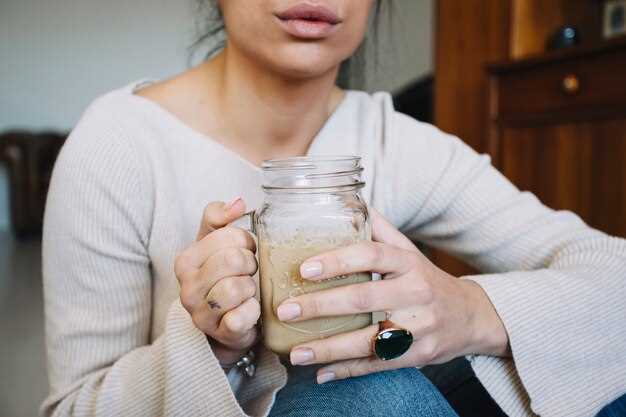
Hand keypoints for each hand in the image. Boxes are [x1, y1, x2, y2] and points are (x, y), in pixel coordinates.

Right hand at [175, 198, 259, 367]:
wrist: (222, 326)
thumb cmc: (221, 278)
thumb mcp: (214, 245)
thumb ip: (219, 218)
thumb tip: (238, 202)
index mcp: (186, 260)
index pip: (228, 235)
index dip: (246, 241)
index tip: (246, 251)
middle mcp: (187, 286)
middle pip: (234, 259)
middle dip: (250, 264)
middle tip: (248, 272)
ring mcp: (201, 313)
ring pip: (238, 287)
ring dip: (251, 288)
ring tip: (248, 291)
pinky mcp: (219, 333)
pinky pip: (242, 317)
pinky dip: (252, 312)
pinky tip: (250, 310)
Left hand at [276, 210, 508, 383]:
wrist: (470, 316)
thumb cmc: (426, 279)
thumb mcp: (409, 251)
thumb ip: (379, 230)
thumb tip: (347, 202)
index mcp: (409, 263)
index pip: (371, 255)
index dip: (337, 261)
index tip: (304, 269)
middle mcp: (415, 293)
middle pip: (363, 299)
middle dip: (320, 306)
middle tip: (285, 310)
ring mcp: (418, 327)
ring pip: (367, 339)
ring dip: (327, 348)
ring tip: (294, 352)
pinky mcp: (418, 355)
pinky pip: (377, 365)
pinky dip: (347, 371)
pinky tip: (320, 373)